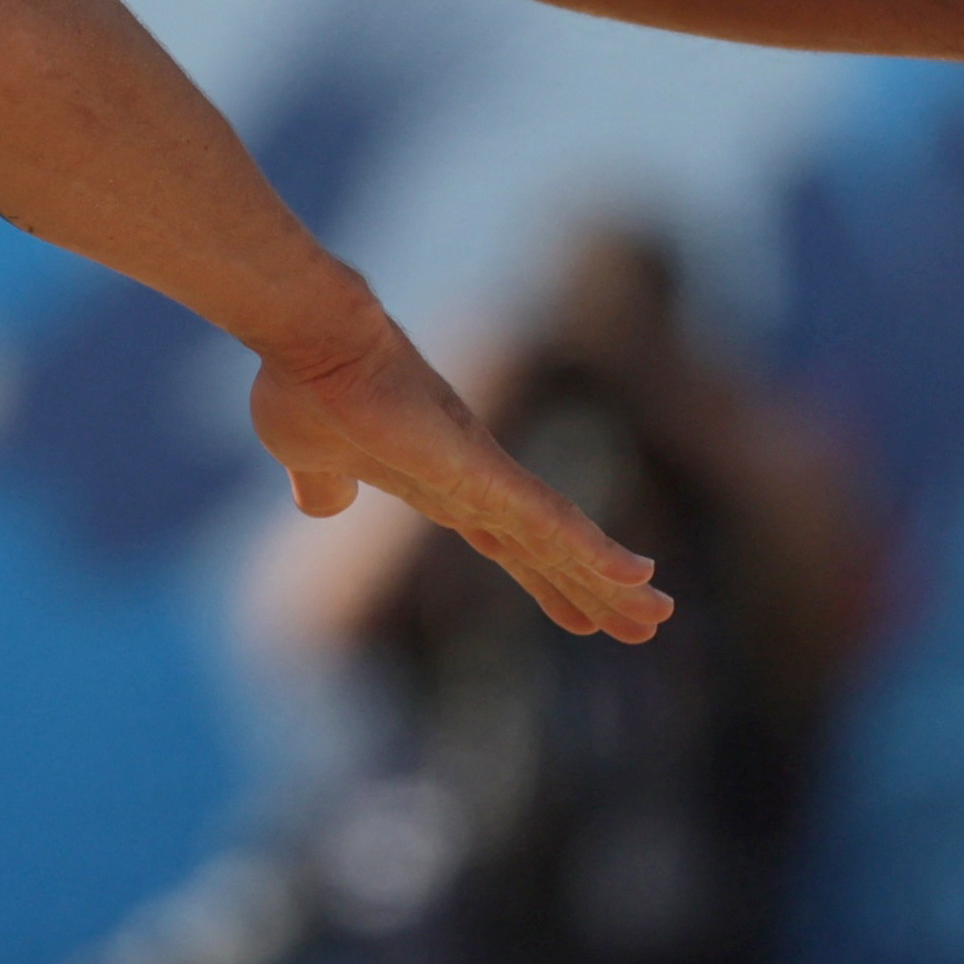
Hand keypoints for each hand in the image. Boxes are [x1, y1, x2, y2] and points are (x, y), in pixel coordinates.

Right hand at [245, 315, 671, 642]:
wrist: (309, 340)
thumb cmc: (304, 387)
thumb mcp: (308, 456)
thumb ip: (323, 484)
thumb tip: (322, 504)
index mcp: (435, 484)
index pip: (505, 542)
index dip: (544, 579)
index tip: (583, 614)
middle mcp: (471, 482)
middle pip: (547, 548)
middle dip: (595, 589)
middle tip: (650, 622)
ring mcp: (483, 476)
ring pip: (562, 541)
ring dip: (611, 582)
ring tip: (659, 615)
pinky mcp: (485, 471)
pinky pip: (551, 520)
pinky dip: (596, 550)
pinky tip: (637, 574)